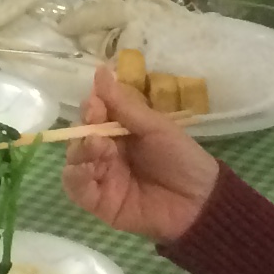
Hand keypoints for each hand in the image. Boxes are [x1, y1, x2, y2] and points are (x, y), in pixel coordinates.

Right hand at [59, 68, 218, 244]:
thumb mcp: (155, 127)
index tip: (95, 104)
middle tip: (98, 132)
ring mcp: (101, 179)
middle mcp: (106, 154)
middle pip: (80, 138)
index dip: (90, 109)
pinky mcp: (99, 203)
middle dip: (84, 130)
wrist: (199, 201)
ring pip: (74, 162)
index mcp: (120, 134)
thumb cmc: (182, 158)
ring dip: (79, 152)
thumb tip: (100, 70)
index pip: (94, 116)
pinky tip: (87, 170)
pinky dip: (76, 177)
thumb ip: (124, 105)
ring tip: (98, 149)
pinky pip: (76, 189)